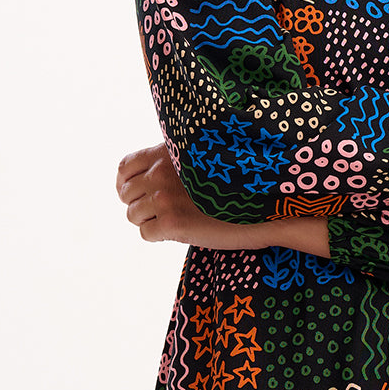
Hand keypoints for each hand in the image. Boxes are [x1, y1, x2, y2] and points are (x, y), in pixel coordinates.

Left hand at [115, 143, 331, 253]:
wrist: (264, 205)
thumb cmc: (240, 182)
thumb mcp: (205, 158)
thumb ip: (177, 162)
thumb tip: (153, 177)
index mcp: (168, 153)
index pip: (125, 166)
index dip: (127, 182)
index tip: (139, 193)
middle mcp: (161, 172)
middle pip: (126, 194)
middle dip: (140, 205)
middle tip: (161, 212)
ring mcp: (165, 198)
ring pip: (133, 216)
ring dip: (150, 221)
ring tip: (175, 222)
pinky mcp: (172, 223)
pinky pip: (146, 234)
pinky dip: (159, 237)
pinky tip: (181, 232)